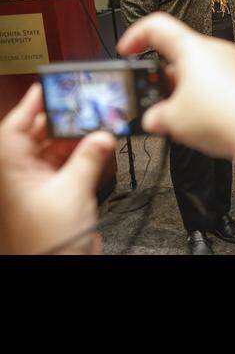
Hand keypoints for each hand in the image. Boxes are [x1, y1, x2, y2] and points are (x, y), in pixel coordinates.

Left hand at [0, 84, 114, 253]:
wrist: (58, 264)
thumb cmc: (48, 238)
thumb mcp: (71, 191)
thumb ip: (88, 159)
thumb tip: (102, 136)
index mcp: (12, 170)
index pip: (16, 128)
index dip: (30, 107)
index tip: (45, 89)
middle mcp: (21, 176)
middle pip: (37, 137)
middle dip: (60, 122)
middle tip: (82, 107)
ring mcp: (38, 186)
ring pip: (54, 152)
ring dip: (75, 141)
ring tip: (96, 128)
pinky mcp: (56, 197)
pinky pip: (67, 168)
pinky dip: (82, 158)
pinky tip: (98, 150)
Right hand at [117, 12, 234, 158]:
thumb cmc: (226, 119)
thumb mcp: (174, 120)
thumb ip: (156, 116)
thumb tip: (155, 119)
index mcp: (193, 48)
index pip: (157, 26)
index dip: (135, 36)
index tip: (127, 51)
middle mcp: (218, 52)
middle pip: (179, 55)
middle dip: (162, 79)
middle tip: (155, 100)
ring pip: (200, 72)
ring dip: (184, 92)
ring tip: (180, 118)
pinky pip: (220, 85)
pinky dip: (206, 99)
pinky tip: (205, 123)